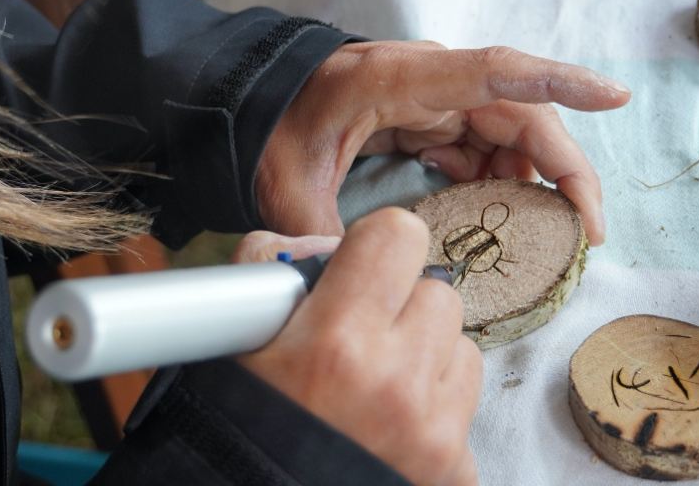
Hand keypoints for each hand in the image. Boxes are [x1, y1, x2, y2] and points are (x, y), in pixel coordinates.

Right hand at [237, 208, 482, 485]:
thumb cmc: (242, 431)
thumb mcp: (233, 340)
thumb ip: (269, 266)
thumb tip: (327, 246)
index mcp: (336, 341)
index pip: (399, 235)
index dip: (376, 244)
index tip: (359, 266)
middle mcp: (395, 383)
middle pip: (439, 293)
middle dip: (402, 305)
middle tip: (361, 335)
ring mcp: (433, 431)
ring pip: (462, 348)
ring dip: (425, 356)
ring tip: (377, 384)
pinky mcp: (455, 468)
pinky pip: (465, 407)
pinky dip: (435, 410)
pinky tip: (390, 426)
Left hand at [257, 42, 630, 245]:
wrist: (258, 102)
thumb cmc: (274, 129)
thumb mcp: (289, 185)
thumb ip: (320, 235)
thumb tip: (355, 288)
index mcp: (400, 78)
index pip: (495, 73)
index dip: (558, 85)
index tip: (614, 97)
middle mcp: (431, 79)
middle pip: (521, 116)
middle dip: (562, 173)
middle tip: (586, 233)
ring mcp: (436, 95)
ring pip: (510, 132)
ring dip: (532, 181)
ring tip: (544, 235)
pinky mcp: (433, 114)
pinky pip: (485, 143)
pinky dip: (498, 178)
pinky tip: (491, 211)